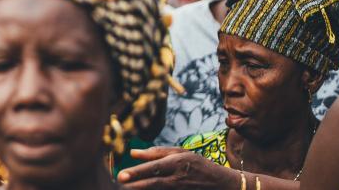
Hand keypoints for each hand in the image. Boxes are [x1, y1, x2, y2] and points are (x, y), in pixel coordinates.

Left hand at [118, 147, 240, 189]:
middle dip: (135, 185)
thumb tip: (132, 153)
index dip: (137, 172)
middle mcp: (177, 178)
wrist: (220, 183)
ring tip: (125, 189)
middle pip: (153, 183)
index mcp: (176, 163)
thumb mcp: (179, 152)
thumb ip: (155, 152)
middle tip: (119, 184)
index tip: (121, 175)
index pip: (153, 168)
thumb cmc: (196, 164)